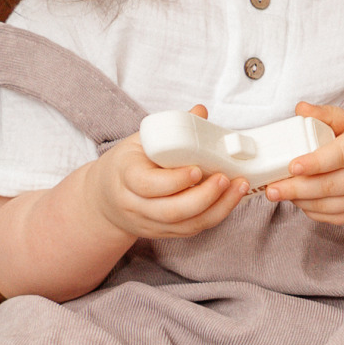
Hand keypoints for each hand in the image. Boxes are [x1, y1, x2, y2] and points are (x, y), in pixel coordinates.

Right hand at [87, 104, 248, 237]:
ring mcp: (148, 223)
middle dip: (203, 197)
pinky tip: (230, 199)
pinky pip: (191, 230)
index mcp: (125, 176)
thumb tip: (200, 111)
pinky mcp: (162, 233)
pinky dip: (214, 216)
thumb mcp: (141, 141)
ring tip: (238, 188)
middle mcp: (135, 205)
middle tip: (225, 178)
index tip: (196, 169)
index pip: (147, 184)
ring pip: (185, 225)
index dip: (173, 180)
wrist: (105, 198)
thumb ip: (171, 129)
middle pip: (170, 211)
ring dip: (217, 208)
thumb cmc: (128, 164)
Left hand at [262, 102, 343, 223]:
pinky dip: (314, 212)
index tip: (292, 166)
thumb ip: (329, 115)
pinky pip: (336, 217)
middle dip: (298, 188)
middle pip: (332, 185)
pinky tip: (300, 202)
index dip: (315, 162)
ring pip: (332, 205)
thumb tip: (300, 109)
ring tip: (280, 194)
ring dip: (302, 201)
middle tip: (272, 188)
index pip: (342, 155)